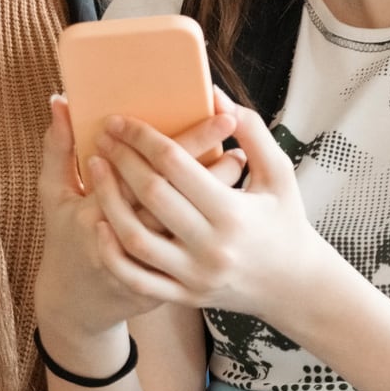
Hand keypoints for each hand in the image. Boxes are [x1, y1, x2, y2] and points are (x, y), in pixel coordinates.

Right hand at [36, 94, 236, 345]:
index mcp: (97, 212)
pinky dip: (217, 219)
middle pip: (180, 195)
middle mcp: (129, 239)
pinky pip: (205, 242)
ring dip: (220, 188)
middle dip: (212, 161)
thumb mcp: (53, 194)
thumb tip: (59, 100)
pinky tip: (229, 195)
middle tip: (233, 127)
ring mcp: (153, 267)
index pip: (148, 170)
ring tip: (238, 156)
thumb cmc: (65, 238)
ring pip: (198, 220)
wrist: (76, 305)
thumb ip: (57, 147)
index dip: (185, 141)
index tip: (217, 113)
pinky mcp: (172, 284)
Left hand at [88, 94, 335, 319]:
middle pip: (152, 196)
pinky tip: (100, 225)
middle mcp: (212, 247)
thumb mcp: (279, 173)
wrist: (294, 286)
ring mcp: (195, 275)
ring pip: (135, 239)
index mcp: (234, 212)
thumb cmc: (285, 220)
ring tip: (95, 170)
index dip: (143, 138)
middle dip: (121, 161)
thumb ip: (252, 131)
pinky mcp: (184, 295)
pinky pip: (137, 279)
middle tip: (103, 138)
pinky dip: (113, 253)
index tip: (120, 121)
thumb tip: (215, 95)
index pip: (175, 165)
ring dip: (108, 201)